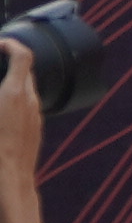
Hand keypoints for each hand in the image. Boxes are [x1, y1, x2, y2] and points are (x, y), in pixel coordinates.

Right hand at [0, 51, 43, 180]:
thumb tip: (3, 89)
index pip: (23, 56)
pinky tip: (2, 109)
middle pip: (26, 71)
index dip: (12, 44)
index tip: (1, 43)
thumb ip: (0, 93)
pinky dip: (16, 99)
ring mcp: (36, 114)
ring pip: (27, 89)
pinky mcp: (37, 127)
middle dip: (10, 63)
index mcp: (14, 94)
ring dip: (13, 82)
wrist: (10, 179)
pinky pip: (28, 105)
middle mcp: (30, 101)